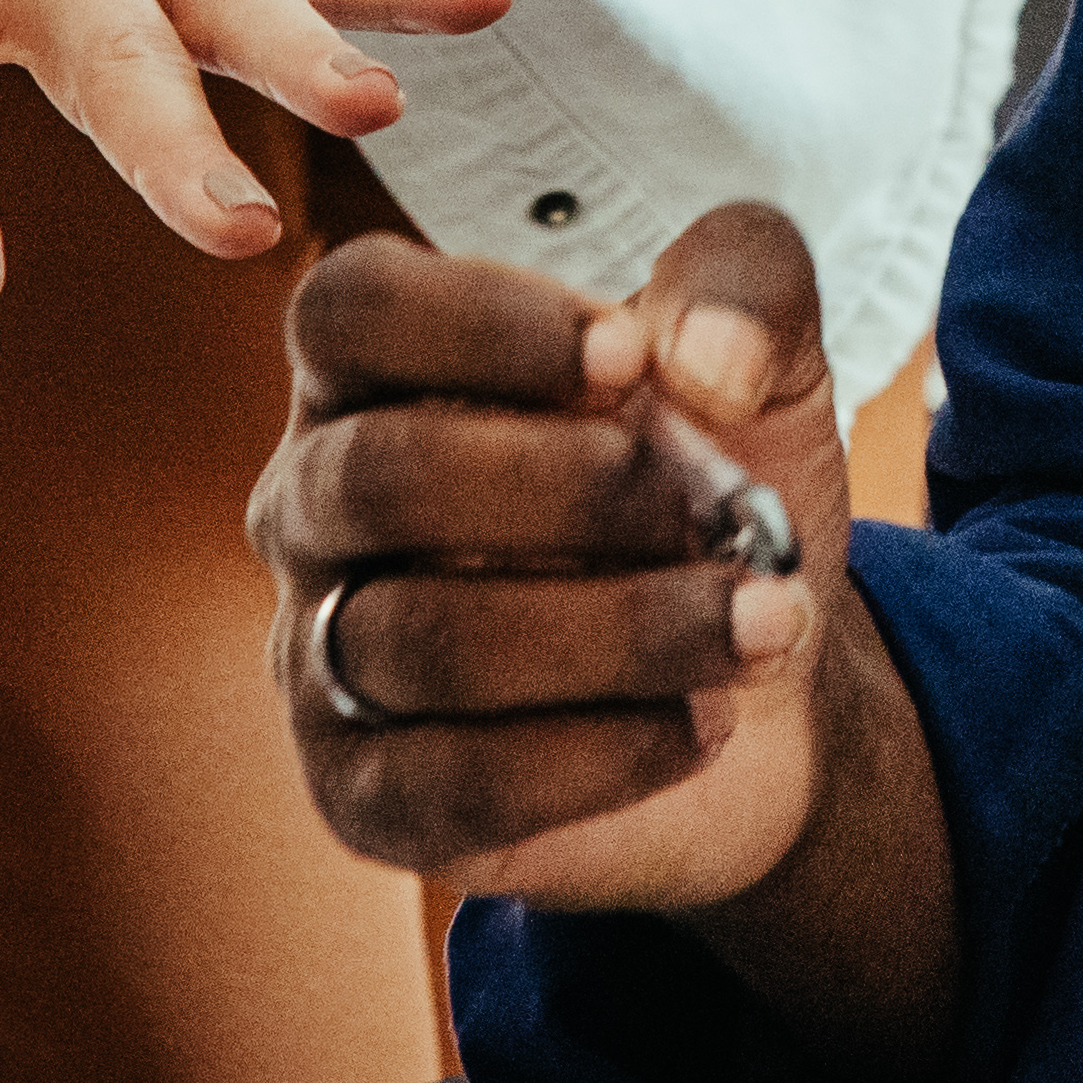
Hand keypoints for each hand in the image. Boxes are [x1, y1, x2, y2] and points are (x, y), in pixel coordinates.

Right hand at [249, 200, 854, 915]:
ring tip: (761, 622)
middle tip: (717, 515)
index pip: (353, 308)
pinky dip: (598, 754)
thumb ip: (748, 286)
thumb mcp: (762, 365)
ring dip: (621, 632)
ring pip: (424, 641)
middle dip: (574, 491)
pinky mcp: (366, 796)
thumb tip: (704, 353)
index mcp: (381, 371)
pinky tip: (700, 723)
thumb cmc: (716, 499)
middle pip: (380, 475)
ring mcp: (322, 656)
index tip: (630, 357)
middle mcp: (319, 505)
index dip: (480, 323)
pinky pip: (448, 783)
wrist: (764, 687)